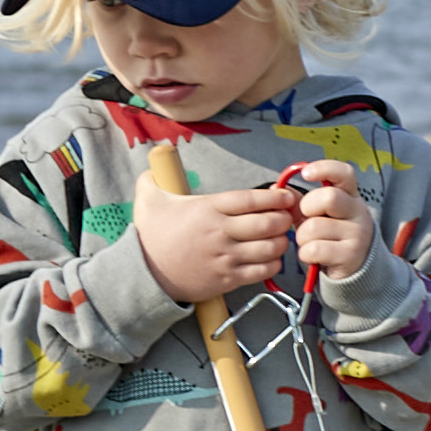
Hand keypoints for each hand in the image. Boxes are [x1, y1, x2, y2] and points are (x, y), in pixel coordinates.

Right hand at [133, 168, 300, 303]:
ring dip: (281, 242)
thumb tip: (157, 151)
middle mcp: (219, 232)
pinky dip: (273, 264)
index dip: (275, 197)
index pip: (251, 199)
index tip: (286, 196)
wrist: (144, 274)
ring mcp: (225, 257)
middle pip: (267, 224)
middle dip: (283, 219)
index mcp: (207, 209)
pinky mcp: (227, 279)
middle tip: (287, 217)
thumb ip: (156, 176)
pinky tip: (272, 258)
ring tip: (281, 237)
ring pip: (270, 248)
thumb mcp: (148, 200)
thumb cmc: (152, 236)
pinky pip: (262, 271)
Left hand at [285, 161, 369, 281]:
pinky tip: (313, 256)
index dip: (324, 168)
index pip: (344, 173)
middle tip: (307, 219)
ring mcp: (357, 234)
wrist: (352, 267)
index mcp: (349, 196)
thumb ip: (298, 200)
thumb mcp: (315, 214)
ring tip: (310, 242)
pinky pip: (315, 249)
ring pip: (315, 227)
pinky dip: (306, 254)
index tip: (306, 173)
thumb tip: (276, 187)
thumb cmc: (330, 236)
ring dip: (302, 237)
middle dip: (307, 209)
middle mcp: (358, 212)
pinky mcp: (351, 255)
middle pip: (329, 197)